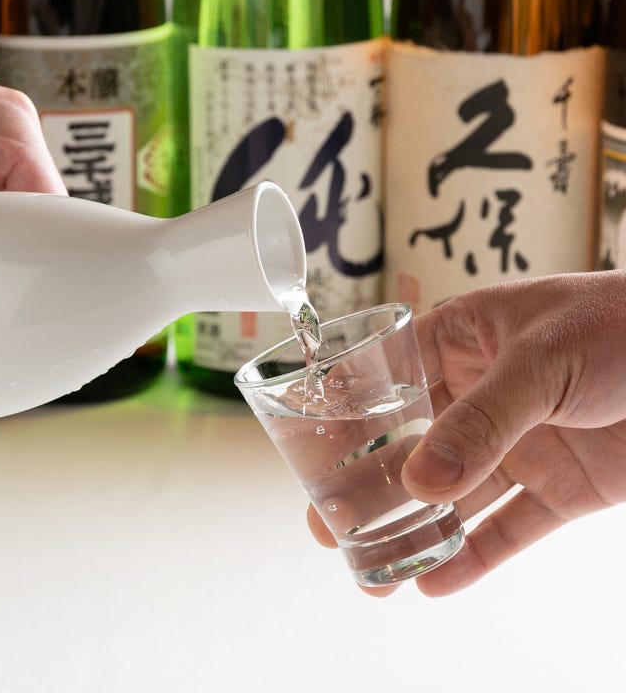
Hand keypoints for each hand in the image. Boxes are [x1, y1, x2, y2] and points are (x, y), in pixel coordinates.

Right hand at [308, 270, 625, 595]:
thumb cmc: (623, 323)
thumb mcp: (541, 360)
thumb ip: (483, 421)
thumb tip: (422, 480)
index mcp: (461, 345)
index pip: (387, 385)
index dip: (346, 422)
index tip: (309, 458)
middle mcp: (480, 397)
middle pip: (410, 449)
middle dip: (368, 488)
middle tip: (327, 526)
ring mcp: (517, 444)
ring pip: (453, 498)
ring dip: (415, 534)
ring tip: (375, 572)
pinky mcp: (558, 486)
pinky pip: (508, 528)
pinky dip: (475, 556)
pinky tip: (436, 580)